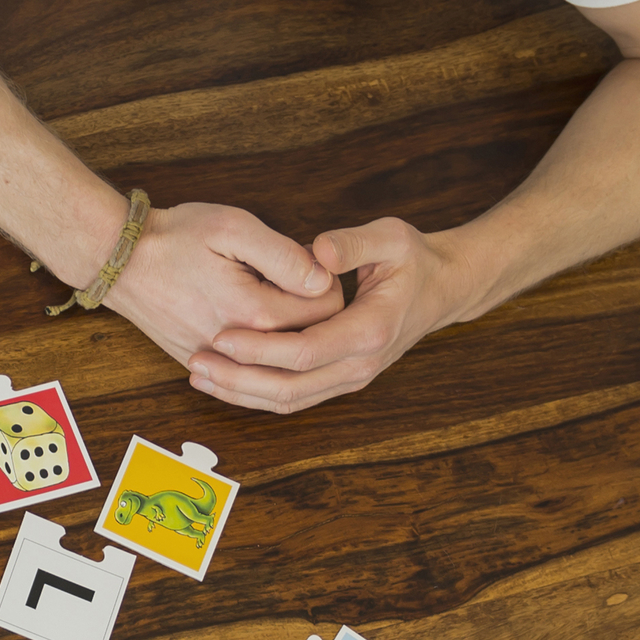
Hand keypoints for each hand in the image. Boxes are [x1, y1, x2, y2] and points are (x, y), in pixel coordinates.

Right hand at [91, 200, 337, 380]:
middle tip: (298, 278)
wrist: (117, 260)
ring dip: (291, 337)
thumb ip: (283, 255)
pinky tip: (261, 332)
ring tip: (280, 302)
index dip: (329, 283)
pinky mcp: (199, 364)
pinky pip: (248, 376)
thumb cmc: (173, 238)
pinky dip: (264, 357)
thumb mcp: (233, 228)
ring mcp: (216, 362)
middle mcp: (237, 348)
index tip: (311, 262)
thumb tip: (322, 279)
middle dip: (315, 312)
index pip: (326, 311)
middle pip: (308, 342)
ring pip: (279, 365)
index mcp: (253, 312)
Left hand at [185, 216, 470, 412]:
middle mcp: (360, 365)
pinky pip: (294, 398)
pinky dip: (256, 394)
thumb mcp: (391, 238)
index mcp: (369, 331)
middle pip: (290, 387)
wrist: (443, 290)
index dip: (260, 349)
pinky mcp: (340, 381)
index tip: (221, 336)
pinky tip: (224, 381)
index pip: (305, 352)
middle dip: (239, 379)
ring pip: (289, 401)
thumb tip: (318, 251)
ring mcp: (351, 378)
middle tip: (196, 361)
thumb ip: (353, 244)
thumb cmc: (414, 260)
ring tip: (198, 374)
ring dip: (241, 393)